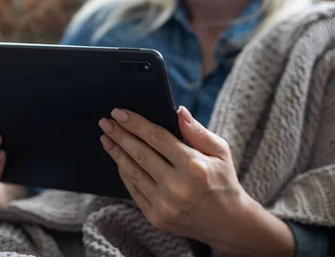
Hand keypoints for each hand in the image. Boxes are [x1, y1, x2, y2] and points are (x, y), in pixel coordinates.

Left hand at [98, 106, 245, 248]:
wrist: (228, 223)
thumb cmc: (223, 181)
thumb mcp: (220, 151)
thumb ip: (197, 131)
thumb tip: (178, 110)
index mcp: (195, 167)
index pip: (157, 138)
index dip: (136, 123)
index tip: (119, 112)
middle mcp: (178, 187)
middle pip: (140, 154)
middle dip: (120, 135)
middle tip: (105, 122)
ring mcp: (165, 205)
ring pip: (133, 172)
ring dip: (116, 153)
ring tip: (107, 138)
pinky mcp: (156, 218)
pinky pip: (134, 190)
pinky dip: (124, 173)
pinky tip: (118, 159)